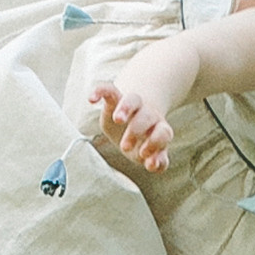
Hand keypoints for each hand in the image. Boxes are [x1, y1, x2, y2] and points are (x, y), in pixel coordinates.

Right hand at [96, 37, 193, 175]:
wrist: (133, 126)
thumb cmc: (142, 145)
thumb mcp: (148, 156)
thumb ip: (156, 161)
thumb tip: (154, 164)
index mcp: (158, 130)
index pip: (162, 133)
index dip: (155, 143)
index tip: (142, 155)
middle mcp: (149, 115)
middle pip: (147, 116)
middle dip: (136, 130)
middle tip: (124, 147)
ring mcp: (133, 105)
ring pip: (133, 99)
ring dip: (126, 108)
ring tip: (117, 120)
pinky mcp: (116, 97)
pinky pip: (109, 89)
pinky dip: (100, 91)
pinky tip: (91, 100)